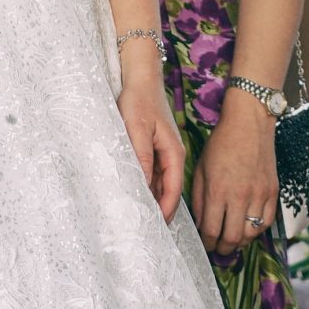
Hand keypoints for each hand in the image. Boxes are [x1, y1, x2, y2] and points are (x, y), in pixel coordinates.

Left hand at [114, 45, 183, 222]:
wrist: (139, 78)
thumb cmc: (138, 101)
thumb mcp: (137, 130)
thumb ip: (140, 158)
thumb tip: (143, 187)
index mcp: (174, 153)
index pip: (173, 190)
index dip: (166, 211)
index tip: (156, 228)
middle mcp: (171, 155)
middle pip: (168, 190)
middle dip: (159, 209)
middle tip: (145, 230)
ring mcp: (162, 152)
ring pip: (159, 183)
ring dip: (151, 199)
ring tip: (138, 218)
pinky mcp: (152, 148)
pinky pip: (151, 173)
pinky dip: (145, 185)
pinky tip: (134, 194)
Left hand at [191, 94, 278, 254]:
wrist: (249, 124)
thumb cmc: (220, 144)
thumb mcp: (201, 169)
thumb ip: (200, 199)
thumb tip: (201, 223)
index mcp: (218, 191)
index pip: (212, 230)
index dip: (207, 243)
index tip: (205, 245)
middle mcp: (240, 196)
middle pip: (232, 237)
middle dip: (223, 248)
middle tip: (218, 249)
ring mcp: (259, 195)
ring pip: (251, 233)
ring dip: (240, 242)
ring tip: (232, 241)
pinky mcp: (273, 192)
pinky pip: (266, 222)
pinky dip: (256, 230)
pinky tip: (248, 229)